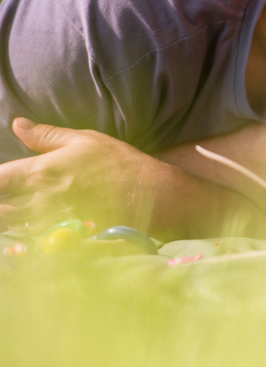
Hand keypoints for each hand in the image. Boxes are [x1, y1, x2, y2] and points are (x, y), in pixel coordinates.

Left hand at [0, 118, 176, 233]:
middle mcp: (39, 199)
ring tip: (15, 211)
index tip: (0, 180)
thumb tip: (17, 124)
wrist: (150, 194)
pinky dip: (22, 237)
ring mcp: (49, 222)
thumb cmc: (119, 163)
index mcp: (41, 171)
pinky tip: (28, 228)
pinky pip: (30, 242)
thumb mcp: (85, 140)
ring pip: (10, 226)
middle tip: (7, 196)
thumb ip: (46, 135)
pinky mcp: (61, 239)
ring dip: (8, 219)